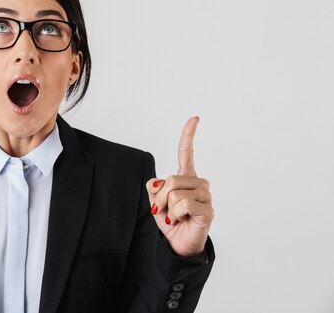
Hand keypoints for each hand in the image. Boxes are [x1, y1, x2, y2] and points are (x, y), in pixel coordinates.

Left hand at [146, 116, 213, 257]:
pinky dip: (176, 214)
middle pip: (170, 179)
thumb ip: (154, 189)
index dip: (189, 135)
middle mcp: (199, 184)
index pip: (187, 153)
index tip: (195, 118)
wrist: (179, 244)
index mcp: (186, 177)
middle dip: (160, 197)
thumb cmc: (170, 220)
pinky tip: (182, 220)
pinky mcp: (208, 210)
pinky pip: (183, 205)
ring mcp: (205, 196)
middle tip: (162, 210)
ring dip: (168, 208)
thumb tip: (156, 183)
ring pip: (175, 193)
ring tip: (175, 217)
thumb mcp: (155, 202)